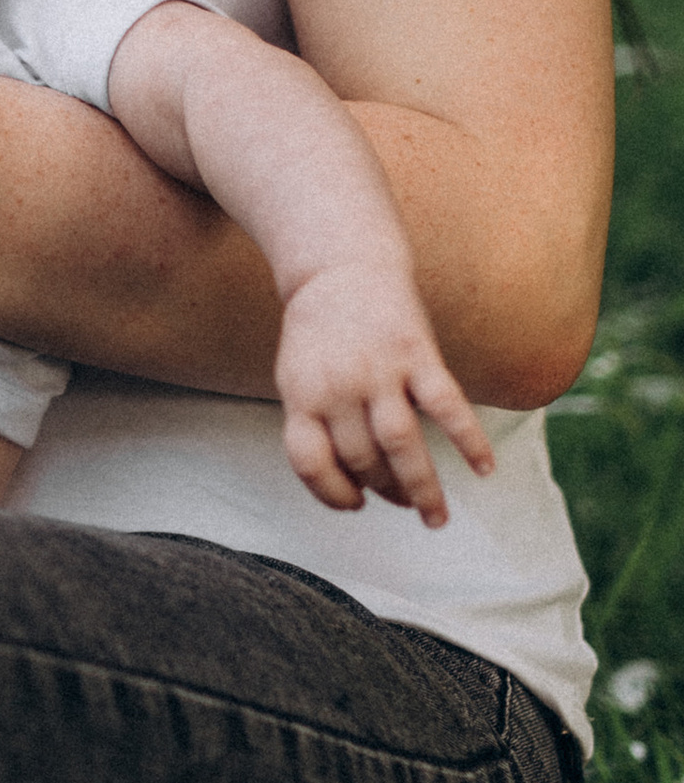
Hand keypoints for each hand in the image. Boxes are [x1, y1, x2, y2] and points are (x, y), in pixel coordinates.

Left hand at [274, 260, 496, 529]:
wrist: (340, 265)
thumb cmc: (319, 333)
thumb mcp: (296, 377)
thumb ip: (315, 425)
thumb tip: (349, 484)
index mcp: (302, 394)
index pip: (310, 462)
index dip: (330, 494)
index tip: (354, 504)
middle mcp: (338, 385)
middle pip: (362, 459)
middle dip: (384, 490)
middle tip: (404, 504)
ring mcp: (379, 369)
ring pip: (402, 444)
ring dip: (421, 489)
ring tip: (436, 517)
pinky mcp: (417, 352)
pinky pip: (447, 406)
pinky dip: (469, 441)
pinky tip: (484, 469)